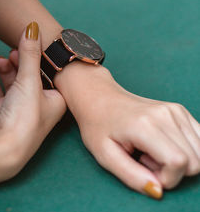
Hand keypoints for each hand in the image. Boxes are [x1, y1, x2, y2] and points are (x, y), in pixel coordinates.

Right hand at [0, 22, 65, 186]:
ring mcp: (19, 111)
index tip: (31, 45)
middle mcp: (40, 107)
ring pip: (14, 83)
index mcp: (56, 101)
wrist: (1, 150)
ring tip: (1, 60)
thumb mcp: (30, 80)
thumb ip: (31, 53)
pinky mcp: (1, 114)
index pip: (49, 73)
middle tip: (14, 51)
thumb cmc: (25, 119)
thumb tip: (33, 26)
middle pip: (31, 77)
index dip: (40, 58)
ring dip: (7, 69)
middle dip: (21, 62)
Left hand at [55, 62, 199, 198]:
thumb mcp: (105, 155)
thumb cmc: (99, 126)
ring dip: (180, 160)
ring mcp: (176, 110)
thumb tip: (158, 190)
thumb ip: (132, 176)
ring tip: (152, 150)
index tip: (144, 169)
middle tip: (145, 159)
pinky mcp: (180, 110)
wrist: (101, 99)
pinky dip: (186, 149)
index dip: (166, 178)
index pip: (179, 163)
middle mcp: (166, 114)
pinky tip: (162, 144)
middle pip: (195, 161)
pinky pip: (199, 140)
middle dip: (173, 171)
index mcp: (145, 125)